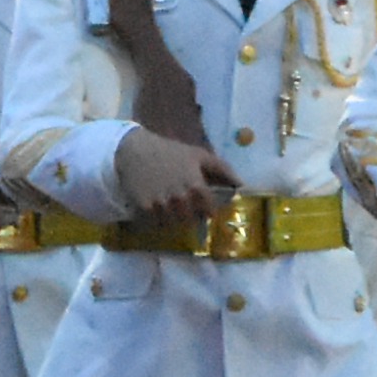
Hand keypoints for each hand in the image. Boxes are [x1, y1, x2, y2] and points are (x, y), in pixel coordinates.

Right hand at [106, 129, 234, 220]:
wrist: (135, 151)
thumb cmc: (171, 152)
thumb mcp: (199, 155)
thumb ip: (223, 169)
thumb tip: (241, 184)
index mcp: (196, 187)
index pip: (209, 212)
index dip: (208, 210)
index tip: (203, 205)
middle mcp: (180, 199)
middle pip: (192, 222)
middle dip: (191, 216)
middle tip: (185, 206)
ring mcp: (161, 206)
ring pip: (174, 225)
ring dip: (174, 219)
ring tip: (171, 207)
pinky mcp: (144, 210)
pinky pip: (156, 224)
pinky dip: (158, 220)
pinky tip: (157, 207)